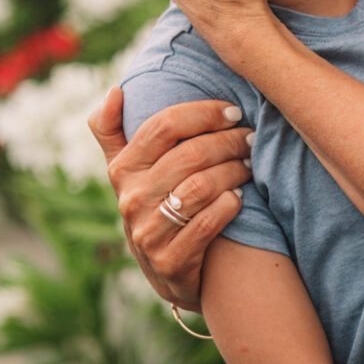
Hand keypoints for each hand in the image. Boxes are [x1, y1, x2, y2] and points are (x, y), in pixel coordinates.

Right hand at [89, 86, 252, 310]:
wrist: (166, 272)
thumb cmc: (154, 202)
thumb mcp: (128, 168)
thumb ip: (113, 129)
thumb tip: (115, 91)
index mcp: (121, 168)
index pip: (164, 125)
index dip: (203, 112)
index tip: (233, 111)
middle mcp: (130, 200)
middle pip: (190, 155)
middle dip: (228, 141)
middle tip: (249, 137)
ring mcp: (148, 233)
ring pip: (201, 186)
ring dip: (234, 170)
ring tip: (249, 163)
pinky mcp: (169, 262)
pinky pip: (207, 223)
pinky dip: (229, 205)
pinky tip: (239, 197)